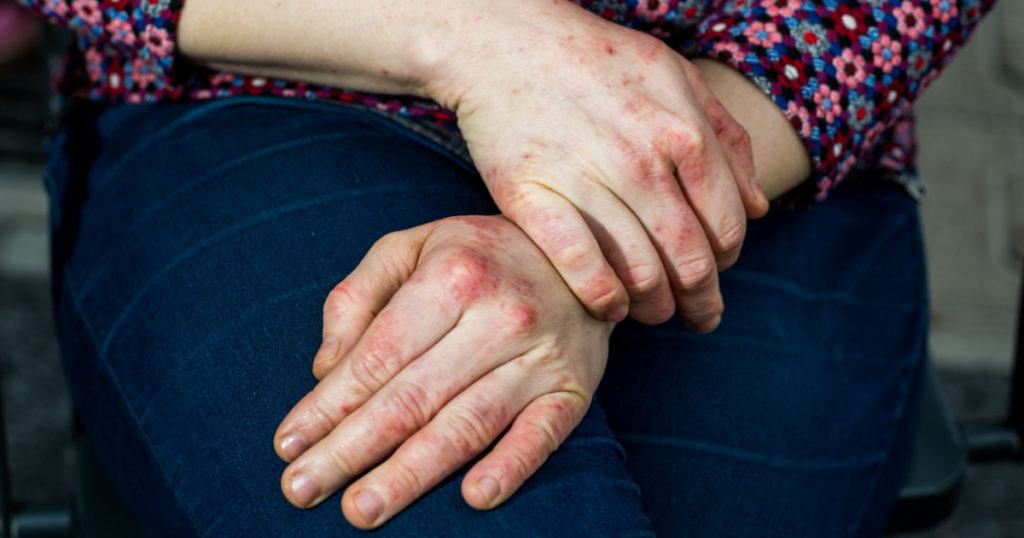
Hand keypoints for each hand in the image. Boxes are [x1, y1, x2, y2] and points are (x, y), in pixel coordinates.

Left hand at [274, 216, 613, 528]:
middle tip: (300, 487)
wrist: (582, 254)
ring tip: (361, 508)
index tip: (288, 443)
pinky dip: (510, 467)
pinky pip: (541, 435)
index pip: (378, 357)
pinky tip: (474, 497)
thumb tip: (324, 368)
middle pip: (411, 398)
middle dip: (349, 449)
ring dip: (411, 473)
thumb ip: (359, 295)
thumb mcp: (413, 246)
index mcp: (451, 276)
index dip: (328, 405)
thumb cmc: (480, 254)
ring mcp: (538, 358)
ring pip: (466, 425)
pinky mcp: (572, 390)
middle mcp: (497, 317)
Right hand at [426, 1, 768, 329]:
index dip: (726, 261)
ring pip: (640, 274)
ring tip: (653, 313)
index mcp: (684, 131)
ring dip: (655, 308)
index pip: (725, 225)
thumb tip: (758, 206)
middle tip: (700, 318)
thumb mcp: (676, 76)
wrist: (504, 42)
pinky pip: (580, 267)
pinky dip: (604, 299)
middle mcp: (641, 160)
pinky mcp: (532, 198)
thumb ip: (725, 136)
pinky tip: (611, 308)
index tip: (715, 272)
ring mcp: (585, 181)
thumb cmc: (596, 59)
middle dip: (703, 302)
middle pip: (690, 260)